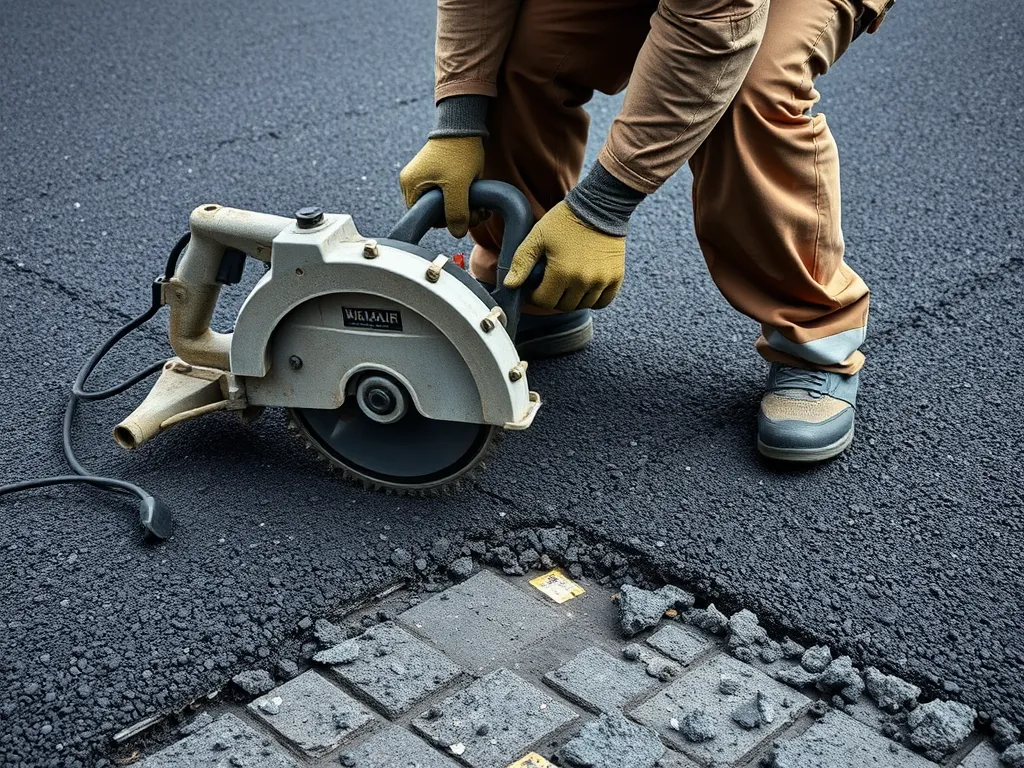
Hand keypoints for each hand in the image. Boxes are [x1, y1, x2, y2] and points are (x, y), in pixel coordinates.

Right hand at [399, 136, 485, 237]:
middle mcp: (414, 184)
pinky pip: (449, 197)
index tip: (463, 215)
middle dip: (458, 216)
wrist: (465, 125)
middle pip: (435, 214)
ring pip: (445, 207)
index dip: (444, 221)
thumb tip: (456, 233)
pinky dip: (464, 200)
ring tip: (480, 206)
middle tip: (477, 212)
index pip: (424, 218)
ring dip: (464, 210)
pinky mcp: (438, 176)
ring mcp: (425, 179)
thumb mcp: (458, 185)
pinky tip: (477, 199)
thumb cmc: (459, 151)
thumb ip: (456, 212)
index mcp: (410, 185)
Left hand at [505, 201, 625, 310]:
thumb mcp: (537, 236)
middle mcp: (583, 281)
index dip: (535, 296)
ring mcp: (602, 281)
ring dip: (572, 299)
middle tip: (550, 283)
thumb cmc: (565, 220)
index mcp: (562, 272)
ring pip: (583, 305)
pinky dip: (593, 299)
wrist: (599, 206)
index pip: (544, 302)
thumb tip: (509, 285)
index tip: (535, 287)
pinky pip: (603, 302)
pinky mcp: (616, 277)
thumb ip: (521, 262)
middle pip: (563, 306)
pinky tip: (585, 288)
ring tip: (567, 283)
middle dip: (553, 297)